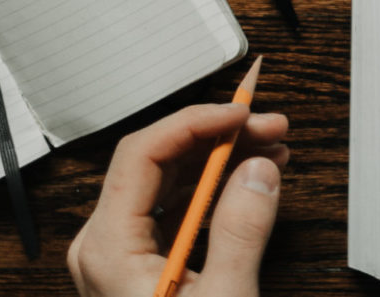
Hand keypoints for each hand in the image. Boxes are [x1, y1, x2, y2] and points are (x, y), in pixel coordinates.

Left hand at [68, 103, 290, 296]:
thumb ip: (242, 230)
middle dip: (218, 136)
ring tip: (273, 148)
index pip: (143, 154)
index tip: (243, 114)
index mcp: (108, 248)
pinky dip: (216, 187)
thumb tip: (259, 169)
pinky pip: (176, 208)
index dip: (196, 122)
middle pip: (157, 161)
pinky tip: (252, 179)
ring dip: (222, 158)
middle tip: (272, 126)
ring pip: (170, 181)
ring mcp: (122, 255)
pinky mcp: (143, 265)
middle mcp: (106, 245)